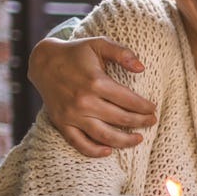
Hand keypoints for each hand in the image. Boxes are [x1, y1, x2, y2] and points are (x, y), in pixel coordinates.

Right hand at [28, 36, 155, 156]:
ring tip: (139, 139)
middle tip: (152, 122)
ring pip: (103, 135)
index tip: (153, 109)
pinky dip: (94, 151)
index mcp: (95, 81)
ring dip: (124, 141)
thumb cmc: (76, 53)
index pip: (128, 100)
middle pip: (120, 118)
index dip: (144, 107)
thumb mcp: (99, 44)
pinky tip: (109, 151)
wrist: (43, 62)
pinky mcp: (61, 123)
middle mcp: (84, 100)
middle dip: (140, 122)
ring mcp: (72, 114)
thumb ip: (121, 53)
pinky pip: (78, 143)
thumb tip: (142, 67)